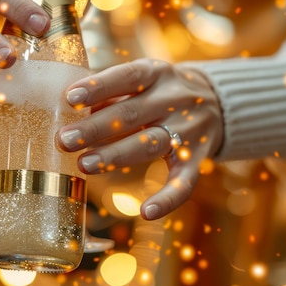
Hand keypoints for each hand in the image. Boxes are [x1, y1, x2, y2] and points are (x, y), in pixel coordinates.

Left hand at [57, 58, 223, 219]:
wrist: (220, 100)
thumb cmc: (160, 90)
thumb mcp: (141, 81)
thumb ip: (109, 93)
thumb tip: (65, 110)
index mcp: (156, 73)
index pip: (126, 76)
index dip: (98, 87)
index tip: (70, 98)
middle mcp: (174, 100)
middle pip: (130, 114)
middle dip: (95, 128)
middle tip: (64, 140)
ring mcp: (188, 130)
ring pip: (149, 145)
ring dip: (115, 156)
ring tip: (84, 165)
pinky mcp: (198, 158)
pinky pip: (184, 182)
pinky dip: (168, 199)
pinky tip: (146, 212)